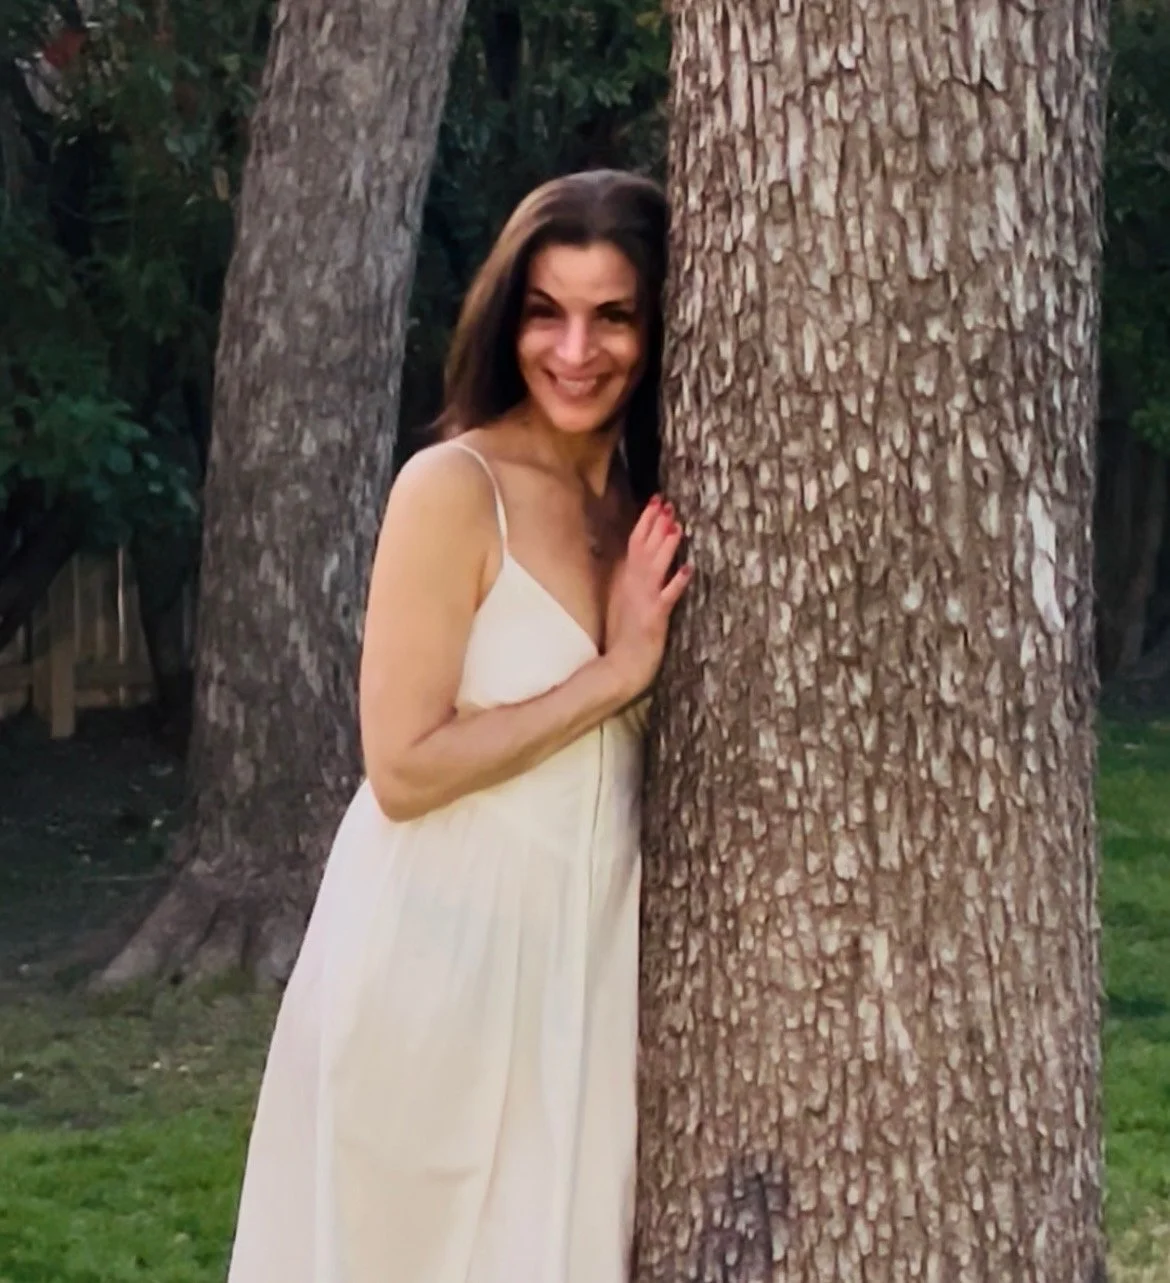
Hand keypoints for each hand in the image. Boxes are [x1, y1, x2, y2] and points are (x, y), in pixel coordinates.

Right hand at [603, 495, 692, 701]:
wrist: (620, 663)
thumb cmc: (624, 632)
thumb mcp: (623, 596)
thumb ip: (629, 573)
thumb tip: (638, 551)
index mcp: (625, 577)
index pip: (635, 542)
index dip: (646, 520)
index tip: (657, 499)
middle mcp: (633, 584)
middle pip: (644, 549)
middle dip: (656, 525)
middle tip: (668, 504)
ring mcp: (643, 600)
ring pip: (654, 568)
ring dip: (666, 547)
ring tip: (677, 527)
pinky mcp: (654, 618)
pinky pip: (666, 598)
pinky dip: (676, 583)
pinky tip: (688, 570)